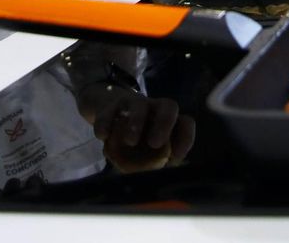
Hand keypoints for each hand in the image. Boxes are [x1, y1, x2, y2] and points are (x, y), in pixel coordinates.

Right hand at [76, 83, 195, 172]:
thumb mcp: (147, 151)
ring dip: (136, 122)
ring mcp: (134, 104)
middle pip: (169, 106)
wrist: (110, 114)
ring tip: (130, 142)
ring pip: (140, 104)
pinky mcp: (113, 104)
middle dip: (164, 124)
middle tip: (155, 143)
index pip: (186, 123)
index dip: (185, 139)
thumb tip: (158, 183)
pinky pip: (110, 111)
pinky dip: (106, 123)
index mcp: (169, 122)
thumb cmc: (137, 139)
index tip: (175, 157)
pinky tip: (103, 137)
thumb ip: (154, 163)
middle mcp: (156, 109)